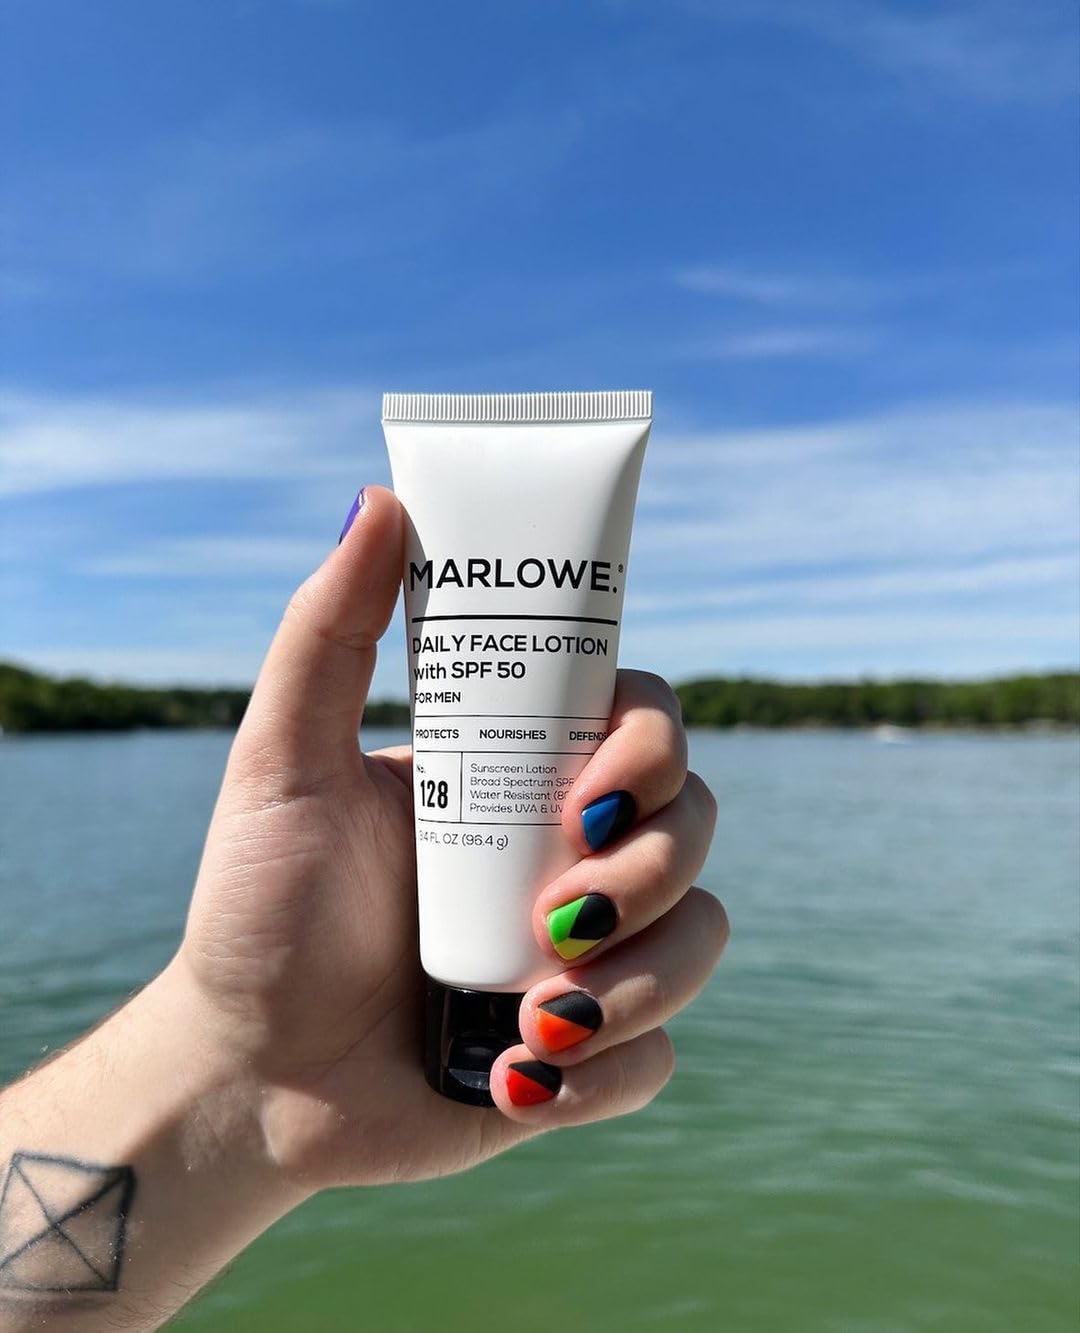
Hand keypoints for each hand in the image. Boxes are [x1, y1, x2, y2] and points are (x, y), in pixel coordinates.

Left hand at [178, 486, 727, 1189]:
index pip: (643, 725)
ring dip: (642, 981)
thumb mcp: (282, 762)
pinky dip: (611, 1068)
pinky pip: (660, 1056)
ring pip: (700, 937)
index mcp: (519, 777)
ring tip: (535, 1016)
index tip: (587, 791)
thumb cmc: (261, 909)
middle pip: (694, 823)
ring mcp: (587, 957)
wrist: (253, 1074)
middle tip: (558, 910)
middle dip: (650, 867)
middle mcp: (568, 856)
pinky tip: (523, 1078)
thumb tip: (378, 499)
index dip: (650, 747)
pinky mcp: (587, 1058)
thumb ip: (327, 634)